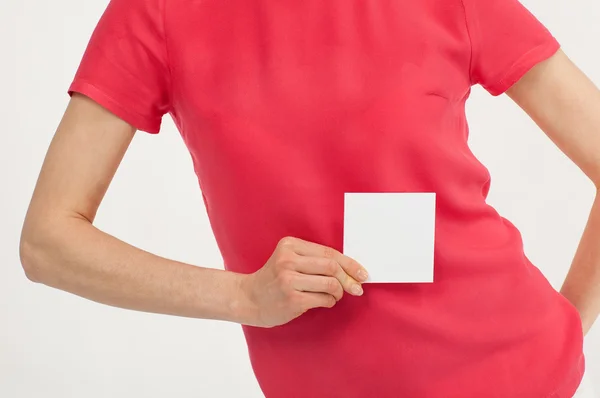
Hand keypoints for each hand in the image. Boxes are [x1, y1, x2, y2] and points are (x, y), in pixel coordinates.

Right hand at [239, 236, 368, 327]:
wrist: (249, 298)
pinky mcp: (292, 299)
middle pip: (332, 266)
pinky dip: (330, 301)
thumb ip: (314, 260)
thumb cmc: (274, 279)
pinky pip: (324, 299)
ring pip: (330, 283)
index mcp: (289, 245)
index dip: (349, 263)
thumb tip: (351, 270)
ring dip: (339, 292)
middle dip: (349, 279)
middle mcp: (288, 260)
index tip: (362, 273)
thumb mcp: (289, 260)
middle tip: (356, 288)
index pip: (328, 252)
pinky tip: (325, 301)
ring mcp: (288, 280)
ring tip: (335, 295)